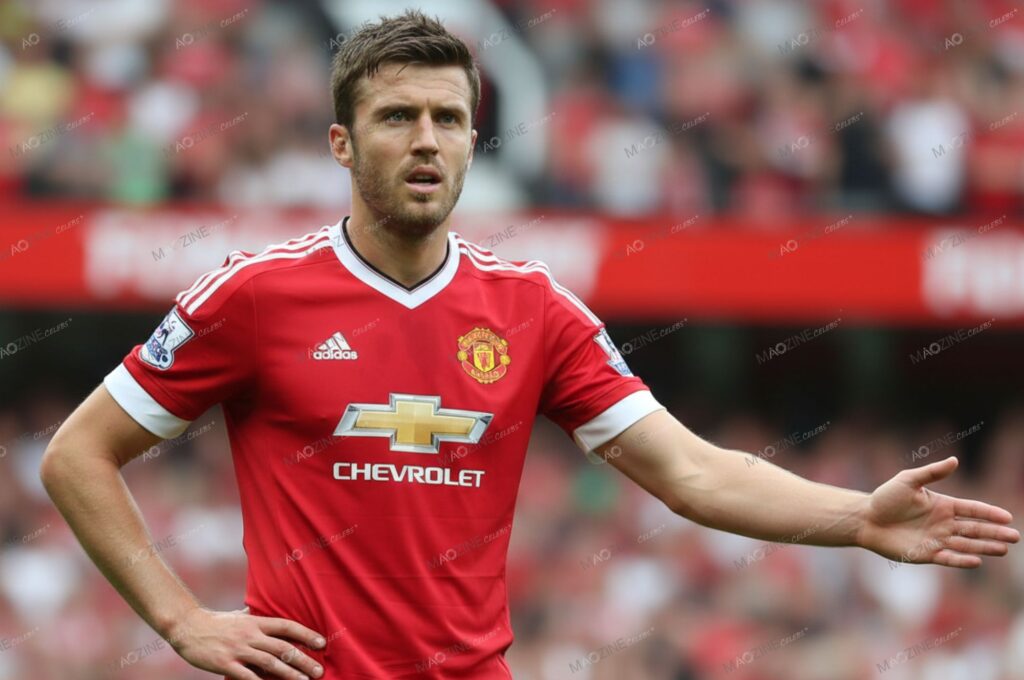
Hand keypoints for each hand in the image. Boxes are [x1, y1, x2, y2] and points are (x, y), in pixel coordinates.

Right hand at [166, 606, 326, 679]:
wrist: (187, 627)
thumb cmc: (215, 622)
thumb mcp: (239, 615)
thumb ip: (254, 615)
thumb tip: (265, 608)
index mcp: (256, 622)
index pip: (287, 626)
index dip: (306, 634)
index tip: (322, 643)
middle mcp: (250, 635)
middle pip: (282, 647)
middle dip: (303, 660)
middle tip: (319, 671)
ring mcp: (238, 650)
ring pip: (270, 663)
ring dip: (289, 674)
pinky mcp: (225, 664)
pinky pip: (247, 677)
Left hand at [857, 456, 1019, 567]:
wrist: (865, 519)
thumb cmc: (885, 498)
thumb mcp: (908, 480)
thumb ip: (932, 472)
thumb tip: (955, 460)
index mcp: (943, 505)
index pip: (972, 509)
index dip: (990, 513)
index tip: (1008, 517)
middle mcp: (944, 524)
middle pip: (975, 529)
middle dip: (995, 533)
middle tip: (1015, 537)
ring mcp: (936, 540)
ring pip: (966, 545)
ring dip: (985, 547)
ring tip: (1003, 549)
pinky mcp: (926, 554)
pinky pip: (948, 558)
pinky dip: (962, 560)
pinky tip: (977, 561)